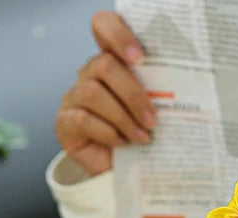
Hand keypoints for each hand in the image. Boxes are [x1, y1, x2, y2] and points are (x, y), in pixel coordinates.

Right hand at [55, 11, 155, 175]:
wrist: (118, 171)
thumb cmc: (136, 136)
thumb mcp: (147, 108)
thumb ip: (152, 90)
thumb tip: (174, 84)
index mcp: (111, 62)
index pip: (104, 26)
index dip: (118, 34)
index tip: (140, 57)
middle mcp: (88, 74)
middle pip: (104, 65)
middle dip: (132, 93)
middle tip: (152, 118)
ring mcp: (73, 97)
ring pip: (93, 93)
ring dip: (122, 117)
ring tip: (142, 136)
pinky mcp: (64, 123)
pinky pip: (83, 119)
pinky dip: (108, 132)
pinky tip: (123, 143)